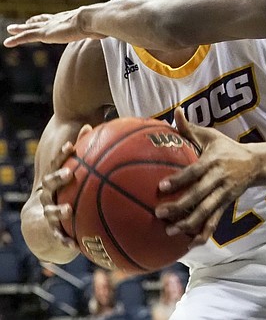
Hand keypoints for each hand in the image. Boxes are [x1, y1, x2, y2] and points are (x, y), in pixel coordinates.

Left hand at [4, 9, 104, 47]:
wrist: (93, 19)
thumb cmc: (100, 23)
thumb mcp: (100, 28)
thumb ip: (101, 30)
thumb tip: (111, 33)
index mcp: (69, 19)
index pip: (55, 19)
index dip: (47, 19)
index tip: (41, 18)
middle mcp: (57, 21)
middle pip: (41, 22)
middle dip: (32, 22)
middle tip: (24, 22)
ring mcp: (51, 27)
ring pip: (31, 29)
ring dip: (20, 30)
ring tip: (11, 29)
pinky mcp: (46, 34)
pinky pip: (27, 37)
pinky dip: (17, 39)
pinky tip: (7, 42)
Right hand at [41, 126, 91, 250]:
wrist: (45, 225)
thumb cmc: (70, 194)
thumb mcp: (78, 179)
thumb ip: (90, 159)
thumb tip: (103, 138)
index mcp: (56, 180)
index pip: (56, 164)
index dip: (62, 154)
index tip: (70, 146)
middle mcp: (49, 195)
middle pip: (49, 184)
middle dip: (57, 178)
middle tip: (68, 173)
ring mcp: (49, 213)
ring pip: (50, 211)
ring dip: (59, 211)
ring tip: (68, 210)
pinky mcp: (53, 231)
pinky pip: (58, 236)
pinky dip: (65, 240)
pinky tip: (74, 245)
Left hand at [155, 108, 262, 246]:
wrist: (256, 163)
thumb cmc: (228, 147)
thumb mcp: (211, 135)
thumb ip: (190, 128)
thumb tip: (174, 111)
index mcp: (213, 162)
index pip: (194, 172)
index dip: (178, 180)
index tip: (160, 187)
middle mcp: (218, 179)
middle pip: (198, 195)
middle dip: (179, 206)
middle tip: (158, 213)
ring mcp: (223, 194)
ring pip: (205, 212)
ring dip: (188, 223)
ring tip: (169, 231)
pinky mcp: (226, 205)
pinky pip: (215, 221)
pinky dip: (204, 233)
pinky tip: (191, 244)